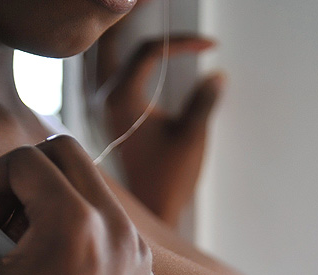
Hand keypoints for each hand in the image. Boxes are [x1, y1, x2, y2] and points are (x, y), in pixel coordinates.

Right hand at [0, 135, 154, 274]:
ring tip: (12, 240)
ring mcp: (137, 255)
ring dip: (49, 197)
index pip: (26, 162)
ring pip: (92, 189)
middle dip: (19, 172)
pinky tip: (45, 263)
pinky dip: (77, 224)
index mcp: (76, 227)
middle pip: (66, 157)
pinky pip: (110, 225)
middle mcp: (118, 232)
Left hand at [88, 18, 224, 227]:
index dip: (182, 42)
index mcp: (120, 99)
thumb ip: (204, 100)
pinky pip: (109, 70)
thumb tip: (217, 74)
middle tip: (153, 0)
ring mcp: (100, 105)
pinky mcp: (105, 113)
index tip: (211, 45)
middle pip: (112, 39)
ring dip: (125, 32)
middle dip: (132, 14)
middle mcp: (102, 97)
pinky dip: (124, 53)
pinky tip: (142, 50)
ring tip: (148, 15)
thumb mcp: (192, 136)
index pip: (148, 50)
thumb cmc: (167, 178)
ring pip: (105, 53)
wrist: (147, 210)